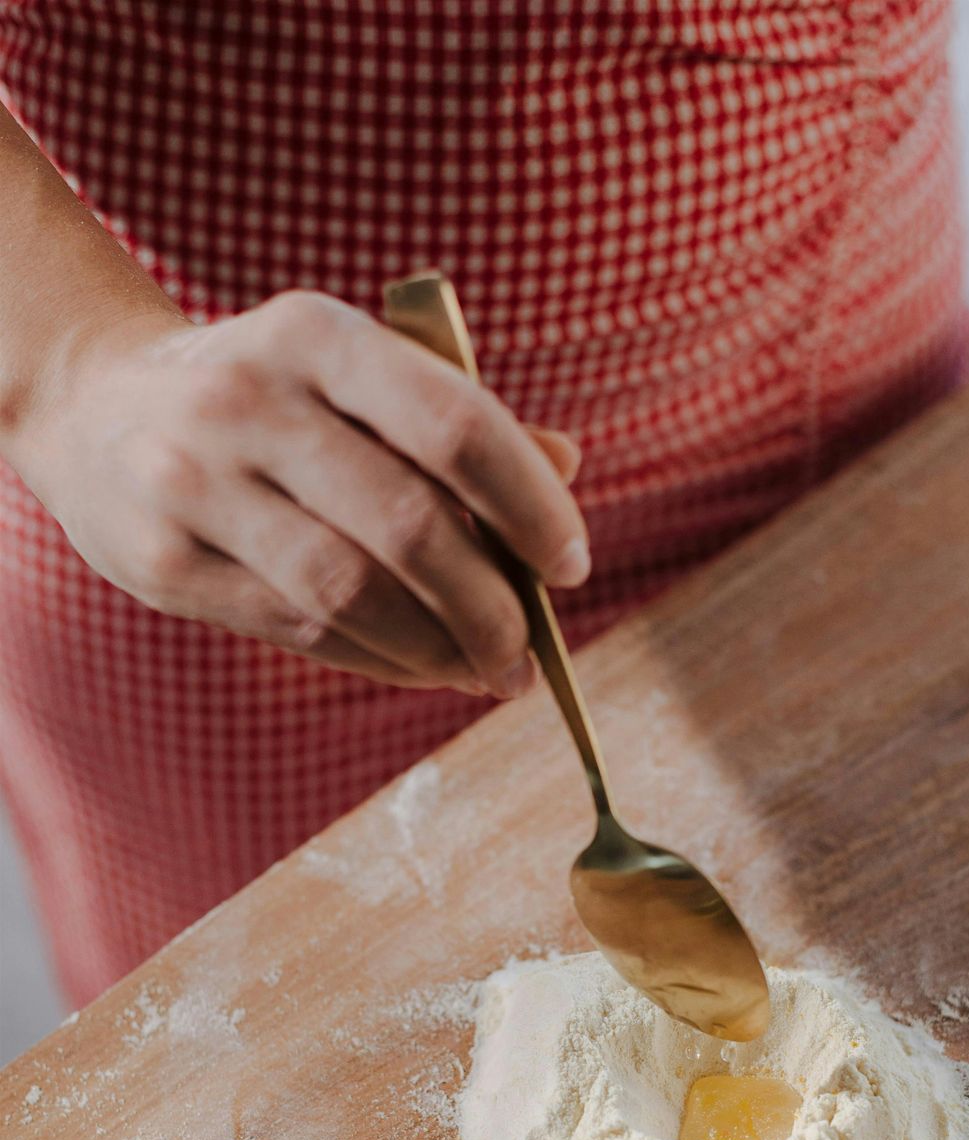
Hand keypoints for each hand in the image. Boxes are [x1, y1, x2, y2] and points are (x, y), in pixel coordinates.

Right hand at [20, 292, 589, 696]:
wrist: (94, 409)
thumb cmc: (266, 396)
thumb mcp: (348, 371)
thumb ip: (453, 417)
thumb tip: (565, 468)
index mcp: (317, 334)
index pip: (454, 424)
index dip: (529, 505)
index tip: (570, 564)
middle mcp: (250, 399)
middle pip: (409, 524)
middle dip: (490, 606)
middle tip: (527, 652)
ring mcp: (197, 482)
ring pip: (352, 591)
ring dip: (437, 650)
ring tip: (483, 672)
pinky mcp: (165, 561)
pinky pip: (300, 630)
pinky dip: (379, 661)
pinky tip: (419, 668)